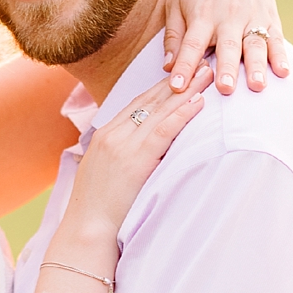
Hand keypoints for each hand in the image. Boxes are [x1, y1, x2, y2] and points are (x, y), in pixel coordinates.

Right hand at [62, 62, 212, 242]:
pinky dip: (182, 114)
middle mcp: (112, 135)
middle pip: (149, 100)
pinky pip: (163, 130)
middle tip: (199, 62)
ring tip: (207, 73)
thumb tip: (143, 154)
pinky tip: (199, 102)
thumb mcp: (103, 176)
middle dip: (177, 81)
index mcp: (103, 136)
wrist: (86, 231)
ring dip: (186, 90)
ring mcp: (122, 145)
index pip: (136, 104)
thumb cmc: (97, 212)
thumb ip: (120, 158)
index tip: (179, 74)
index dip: (161, 88)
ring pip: (159, 110)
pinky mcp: (135, 159)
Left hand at [163, 0, 288, 95]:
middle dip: (227, 69)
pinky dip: (280, 54)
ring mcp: (251, 16)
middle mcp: (227, 17)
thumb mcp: (175, 1)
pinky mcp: (269, 15)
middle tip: (226, 90)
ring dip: (257, 66)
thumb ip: (174, 36)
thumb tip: (168, 67)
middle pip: (227, 47)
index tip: (178, 87)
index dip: (185, 66)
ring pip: (254, 44)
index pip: (191, 45)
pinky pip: (276, 38)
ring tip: (257, 86)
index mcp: (201, 15)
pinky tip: (284, 71)